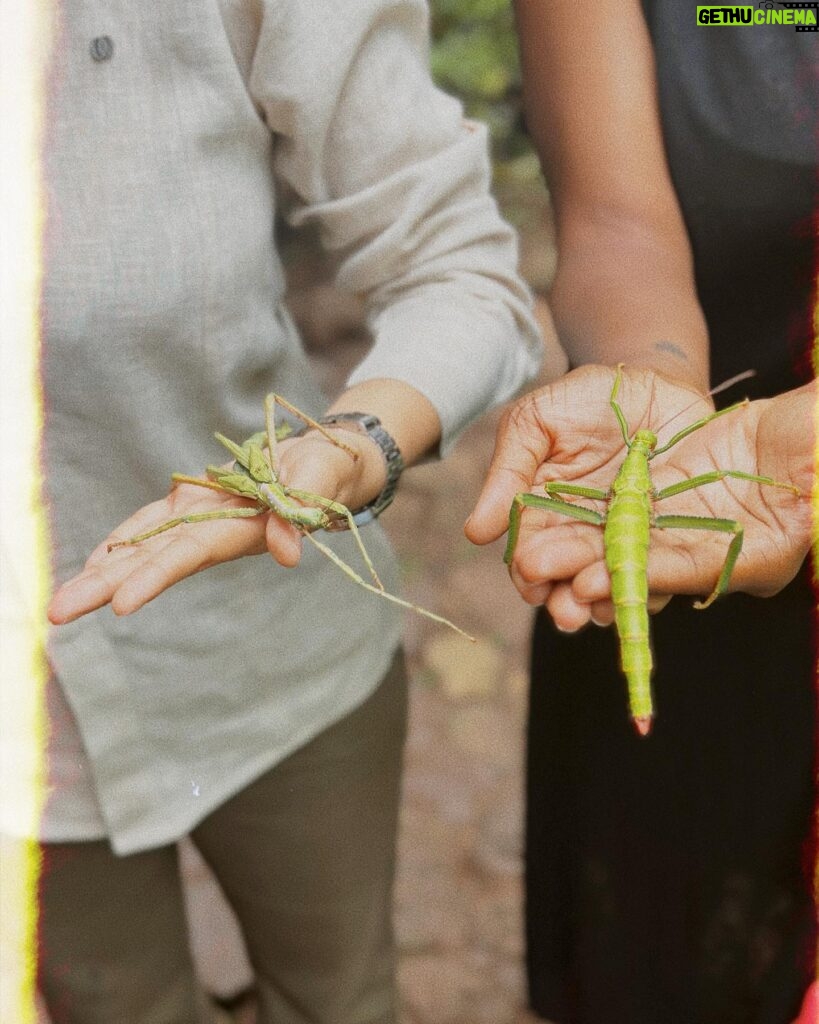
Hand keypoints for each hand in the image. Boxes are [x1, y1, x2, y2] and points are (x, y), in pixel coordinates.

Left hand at [47, 429, 385, 623]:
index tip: (120, 604)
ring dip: (102, 572)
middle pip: (150, 560)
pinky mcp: (192, 503)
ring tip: (62, 601)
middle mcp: (210, 531)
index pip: (188, 555)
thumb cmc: (321, 474)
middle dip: (104, 586)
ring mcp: (197, 517)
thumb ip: (299, 512)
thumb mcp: (316, 484)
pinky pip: (149, 523)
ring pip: (142, 546)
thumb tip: (288, 555)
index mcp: (238, 531)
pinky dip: (121, 541)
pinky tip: (94, 561)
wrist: (318, 466)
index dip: (155, 576)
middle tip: (59, 612)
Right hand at [466, 365, 811, 629]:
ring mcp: (625, 537)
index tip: (531, 578)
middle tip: (566, 614)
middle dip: (565, 598)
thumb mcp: (535, 422)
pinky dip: (652, 584)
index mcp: (542, 511)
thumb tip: (475, 534)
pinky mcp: (668, 536)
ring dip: (603, 600)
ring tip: (599, 612)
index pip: (530, 549)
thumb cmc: (587, 399)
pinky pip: (661, 568)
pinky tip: (645, 591)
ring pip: (610, 580)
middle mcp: (581, 533)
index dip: (529, 569)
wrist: (656, 377)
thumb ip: (508, 472)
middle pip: (568, 575)